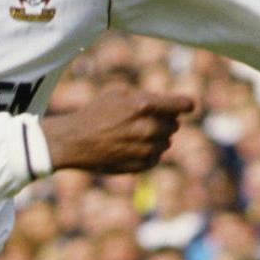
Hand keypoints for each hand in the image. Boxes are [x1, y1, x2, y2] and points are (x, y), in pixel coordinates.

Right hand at [43, 87, 195, 174]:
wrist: (73, 142)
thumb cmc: (94, 113)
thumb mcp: (119, 94)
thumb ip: (147, 97)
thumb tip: (169, 105)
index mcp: (145, 106)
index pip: (183, 105)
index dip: (186, 104)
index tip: (186, 106)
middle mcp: (148, 128)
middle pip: (175, 125)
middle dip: (165, 121)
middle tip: (145, 120)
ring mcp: (145, 148)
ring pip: (166, 142)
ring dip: (156, 138)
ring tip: (134, 135)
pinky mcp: (140, 165)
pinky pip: (155, 158)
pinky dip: (148, 153)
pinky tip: (130, 148)